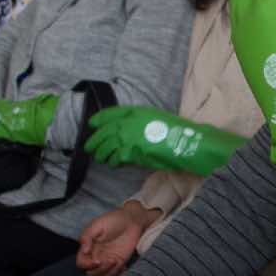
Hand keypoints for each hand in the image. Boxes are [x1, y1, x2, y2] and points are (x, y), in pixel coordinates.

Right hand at [76, 202, 158, 275]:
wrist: (132, 220)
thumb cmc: (113, 220)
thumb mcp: (97, 224)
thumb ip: (87, 236)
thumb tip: (84, 251)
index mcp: (89, 248)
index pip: (81, 263)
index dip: (87, 265)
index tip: (97, 260)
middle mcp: (97, 256)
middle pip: (90, 273)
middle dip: (98, 270)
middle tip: (110, 261)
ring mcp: (108, 260)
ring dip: (108, 273)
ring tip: (116, 261)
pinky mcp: (119, 262)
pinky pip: (115, 275)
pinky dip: (117, 274)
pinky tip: (122, 264)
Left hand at [85, 105, 247, 176]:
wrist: (185, 142)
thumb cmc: (174, 130)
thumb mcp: (155, 117)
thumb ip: (137, 121)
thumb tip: (122, 131)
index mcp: (135, 112)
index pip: (110, 114)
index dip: (98, 120)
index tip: (91, 124)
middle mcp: (129, 123)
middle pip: (103, 132)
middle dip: (94, 141)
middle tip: (90, 148)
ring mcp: (129, 137)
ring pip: (106, 146)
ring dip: (102, 153)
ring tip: (102, 158)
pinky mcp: (131, 152)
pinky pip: (116, 158)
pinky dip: (114, 161)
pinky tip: (115, 163)